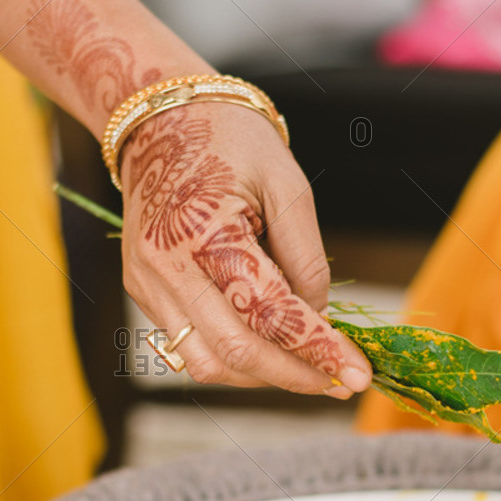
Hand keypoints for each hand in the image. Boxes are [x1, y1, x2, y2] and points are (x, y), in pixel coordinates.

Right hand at [119, 102, 372, 395]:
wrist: (160, 119)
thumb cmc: (231, 141)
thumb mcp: (288, 184)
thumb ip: (306, 258)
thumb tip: (319, 320)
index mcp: (203, 232)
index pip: (269, 312)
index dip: (317, 348)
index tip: (359, 373)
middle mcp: (165, 266)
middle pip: (236, 351)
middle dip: (294, 375)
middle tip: (340, 382)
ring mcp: (147, 283)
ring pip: (207, 363)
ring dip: (261, 376)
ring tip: (306, 366)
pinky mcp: (142, 291)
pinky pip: (189, 346)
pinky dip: (234, 357)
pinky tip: (269, 346)